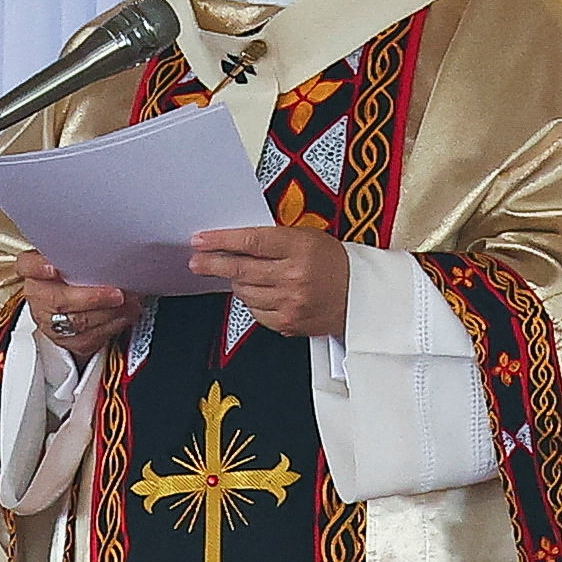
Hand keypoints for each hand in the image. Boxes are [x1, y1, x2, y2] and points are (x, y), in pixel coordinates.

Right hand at [17, 251, 143, 357]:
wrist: (66, 311)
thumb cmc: (71, 279)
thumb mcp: (70, 259)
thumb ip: (78, 251)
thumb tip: (109, 242)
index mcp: (35, 273)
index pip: (27, 266)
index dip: (38, 267)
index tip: (52, 267)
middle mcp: (40, 299)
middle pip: (59, 300)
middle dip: (92, 298)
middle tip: (116, 293)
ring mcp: (52, 322)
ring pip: (79, 322)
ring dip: (110, 312)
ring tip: (130, 301)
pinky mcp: (69, 341)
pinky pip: (92, 337)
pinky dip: (114, 325)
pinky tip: (126, 313)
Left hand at [187, 226, 349, 338]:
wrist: (363, 295)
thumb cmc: (336, 263)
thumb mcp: (308, 238)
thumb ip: (273, 240)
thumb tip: (234, 243)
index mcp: (301, 247)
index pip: (251, 242)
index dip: (221, 241)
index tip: (201, 240)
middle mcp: (295, 276)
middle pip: (241, 269)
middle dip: (213, 264)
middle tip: (197, 261)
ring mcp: (291, 302)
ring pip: (245, 292)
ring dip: (237, 283)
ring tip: (240, 275)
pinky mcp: (289, 322)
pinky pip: (256, 312)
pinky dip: (252, 302)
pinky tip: (260, 293)